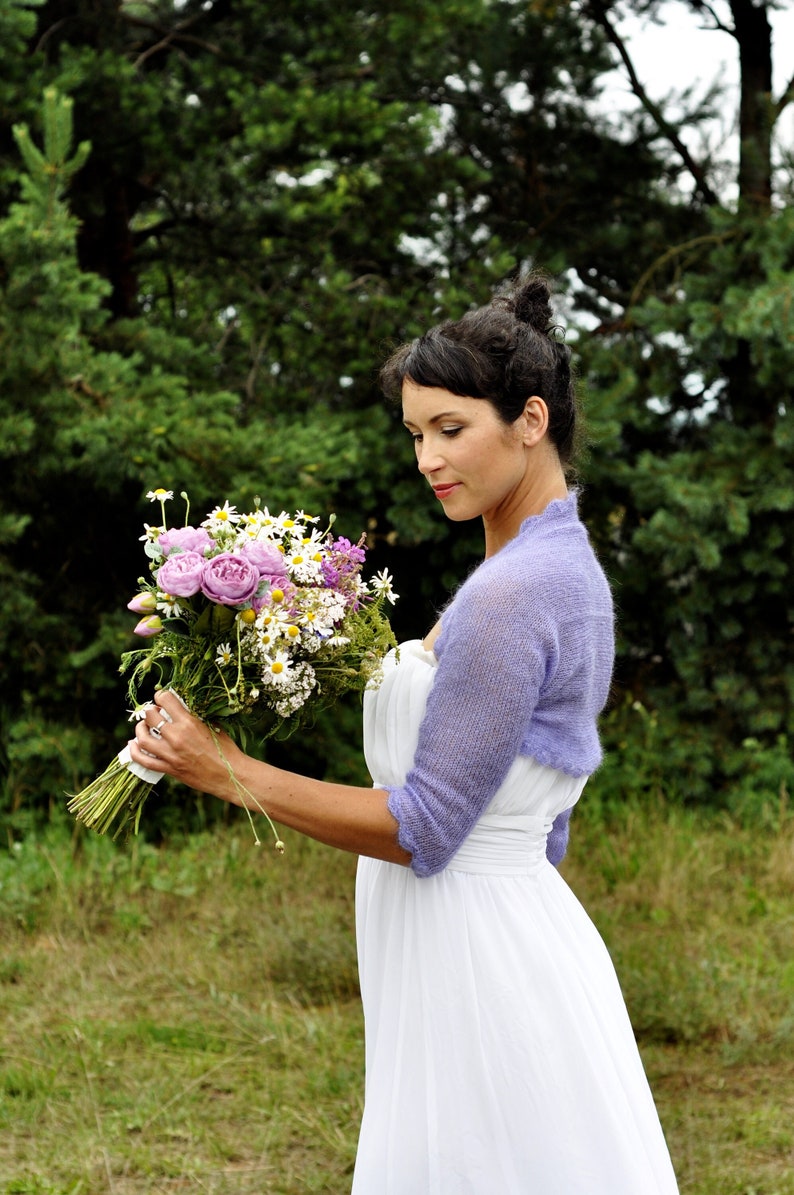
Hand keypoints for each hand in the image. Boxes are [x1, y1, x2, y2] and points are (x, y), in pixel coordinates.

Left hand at [129, 691, 244, 801]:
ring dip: (140, 729)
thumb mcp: (213, 726)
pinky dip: (135, 751)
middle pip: (150, 717)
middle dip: (151, 711)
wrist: (230, 775)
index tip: (163, 698)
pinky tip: (133, 744)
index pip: (165, 700)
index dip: (161, 696)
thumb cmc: (226, 749)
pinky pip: (144, 760)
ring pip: (142, 738)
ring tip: (144, 726)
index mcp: (188, 722)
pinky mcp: (168, 768)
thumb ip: (195, 716)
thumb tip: (183, 708)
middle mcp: (176, 737)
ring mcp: (170, 754)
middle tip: (155, 713)